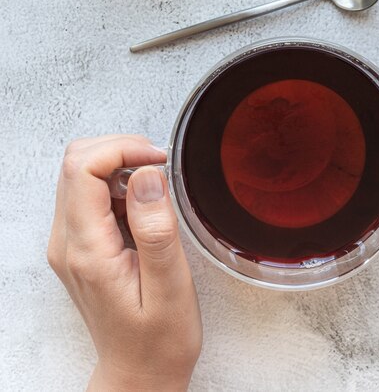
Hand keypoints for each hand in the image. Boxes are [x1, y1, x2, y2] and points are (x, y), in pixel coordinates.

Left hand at [47, 136, 201, 391]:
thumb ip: (155, 229)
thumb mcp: (170, 286)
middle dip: (119, 149)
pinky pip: (90, 193)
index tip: (158, 159)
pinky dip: (118, 183)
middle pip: (74, 162)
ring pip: (80, 173)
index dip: (122, 149)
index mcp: (87, 250)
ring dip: (119, 164)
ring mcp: (71, 242)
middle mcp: (68, 242)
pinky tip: (145, 203)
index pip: (82, 170)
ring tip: (155, 187)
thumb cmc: (159, 337)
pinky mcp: (81, 243)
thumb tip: (146, 176)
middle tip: (158, 163)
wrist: (140, 371)